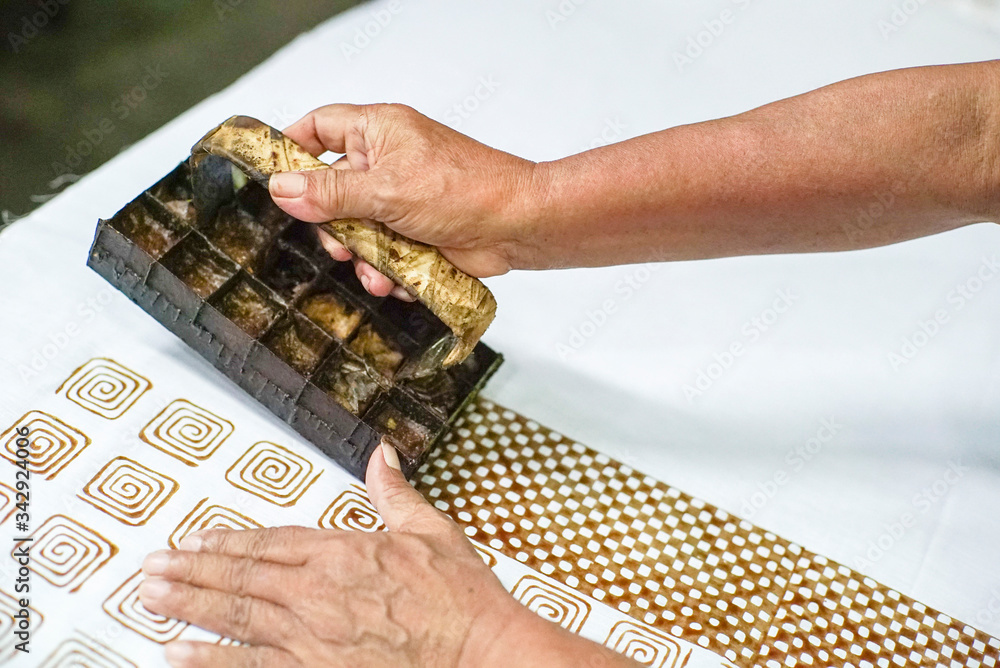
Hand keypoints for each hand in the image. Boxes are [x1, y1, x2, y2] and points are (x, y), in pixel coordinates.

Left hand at [138, 443, 635, 666]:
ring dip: (188, 605)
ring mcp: (311, 637)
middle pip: (240, 577)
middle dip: (191, 571)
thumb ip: (395, 493)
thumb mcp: (432, 530)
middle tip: (151, 568)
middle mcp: (318, 593)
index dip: (228, 542)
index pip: (271, 542)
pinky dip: (210, 659)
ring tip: (150, 597)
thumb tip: (381, 456)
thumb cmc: (460, 598)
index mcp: (344, 552)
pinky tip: (178, 652)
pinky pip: (250, 666)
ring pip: (235, 616)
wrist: (480, 652)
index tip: (196, 539)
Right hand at [268, 103, 538, 299]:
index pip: (320, 127)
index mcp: (379, 131)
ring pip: (357, 228)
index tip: (272, 177)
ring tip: (376, 269)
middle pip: (332, 189)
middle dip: (332, 224)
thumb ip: (331, 192)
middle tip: (339, 243)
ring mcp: (402, 198)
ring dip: (362, 255)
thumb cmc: (465, 189)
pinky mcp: (416, 231)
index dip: (292, 148)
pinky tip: (397, 279)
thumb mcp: (385, 190)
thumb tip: (282, 189)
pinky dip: (386, 268)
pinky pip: (383, 251)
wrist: (516, 226)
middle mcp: (388, 161)